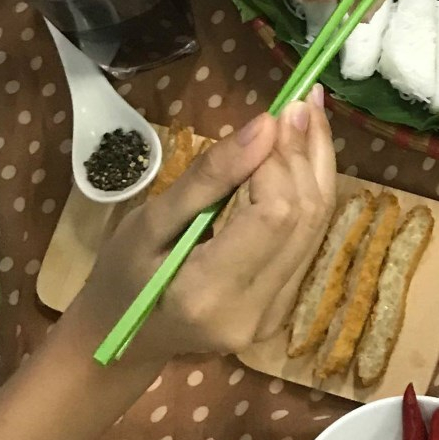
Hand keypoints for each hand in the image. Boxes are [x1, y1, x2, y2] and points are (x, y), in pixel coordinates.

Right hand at [69, 98, 336, 362]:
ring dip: (317, 164)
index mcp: (210, 292)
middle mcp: (254, 311)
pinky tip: (305, 152)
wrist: (121, 340)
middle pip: (305, 217)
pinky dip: (311, 191)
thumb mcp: (148, 222)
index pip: (273, 214)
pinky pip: (310, 240)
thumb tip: (266, 126)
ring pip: (318, 226)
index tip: (274, 112)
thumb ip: (208, 177)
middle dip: (304, 152)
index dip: (281, 159)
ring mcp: (275, 315)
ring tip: (309, 111)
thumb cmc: (121, 276)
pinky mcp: (284, 308)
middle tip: (299, 99)